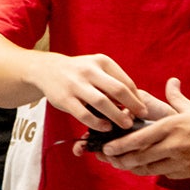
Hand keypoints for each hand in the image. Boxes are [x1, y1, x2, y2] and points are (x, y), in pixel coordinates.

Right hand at [26, 52, 151, 130]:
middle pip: (118, 90)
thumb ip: (113, 81)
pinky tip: (105, 127)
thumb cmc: (79, 72)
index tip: (143, 110)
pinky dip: (97, 123)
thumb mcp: (97, 67)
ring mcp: (75, 84)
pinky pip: (84, 114)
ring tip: (126, 125)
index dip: (137, 98)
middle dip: (133, 106)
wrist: (47, 69)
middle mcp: (89, 70)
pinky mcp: (64, 98)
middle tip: (140, 118)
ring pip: (102, 102)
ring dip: (117, 116)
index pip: (126, 82)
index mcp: (101, 61)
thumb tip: (136, 102)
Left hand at [97, 78, 189, 178]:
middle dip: (121, 159)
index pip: (139, 138)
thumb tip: (172, 82)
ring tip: (122, 165)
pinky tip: (146, 168)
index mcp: (172, 127)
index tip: (107, 148)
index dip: (120, 145)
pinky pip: (166, 174)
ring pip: (150, 169)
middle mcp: (175, 145)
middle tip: (109, 159)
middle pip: (140, 157)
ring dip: (134, 168)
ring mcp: (182, 161)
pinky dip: (154, 171)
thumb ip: (177, 98)